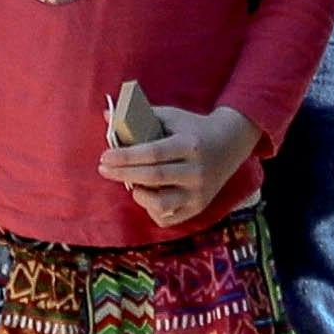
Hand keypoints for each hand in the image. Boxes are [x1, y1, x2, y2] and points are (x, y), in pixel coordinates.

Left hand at [102, 96, 257, 228]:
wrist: (230, 144)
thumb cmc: (192, 128)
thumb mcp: (171, 117)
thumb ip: (139, 117)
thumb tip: (105, 115)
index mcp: (190, 145)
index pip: (153, 153)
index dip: (126, 156)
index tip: (105, 156)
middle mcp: (196, 172)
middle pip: (153, 177)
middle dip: (123, 174)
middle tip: (103, 169)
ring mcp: (198, 193)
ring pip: (160, 204)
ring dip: (139, 195)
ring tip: (132, 184)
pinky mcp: (198, 208)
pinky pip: (167, 218)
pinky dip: (151, 209)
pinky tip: (148, 194)